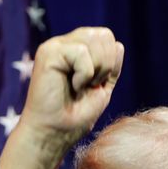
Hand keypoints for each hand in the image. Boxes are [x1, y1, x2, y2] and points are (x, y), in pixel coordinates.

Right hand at [0, 27, 123, 168]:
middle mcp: (65, 44)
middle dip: (106, 64)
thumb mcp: (101, 89)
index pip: (106, 37)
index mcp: (76, 51)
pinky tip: (72, 86)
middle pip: (103, 35)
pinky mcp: (49, 52)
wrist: (55, 133)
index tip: (96, 85)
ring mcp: (55, 47)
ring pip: (94, 39)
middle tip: (89, 86)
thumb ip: (110, 67)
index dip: (111, 61)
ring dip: (96, 69)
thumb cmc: (74, 117)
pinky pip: (81, 52)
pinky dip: (84, 74)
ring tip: (80, 87)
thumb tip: (118, 44)